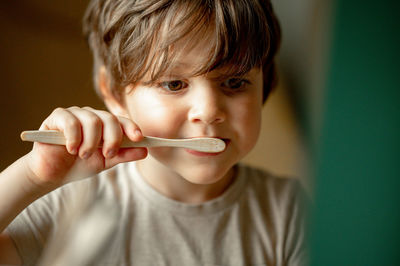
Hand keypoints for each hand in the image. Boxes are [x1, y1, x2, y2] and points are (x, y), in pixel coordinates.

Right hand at [24, 106, 146, 186]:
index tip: (139, 138)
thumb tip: (145, 151)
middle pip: (109, 119)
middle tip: (107, 155)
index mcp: (104, 125)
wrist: (53, 174)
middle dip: (112, 138)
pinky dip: (74, 137)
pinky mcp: (57, 117)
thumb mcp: (105, 162)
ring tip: (83, 155)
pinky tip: (71, 149)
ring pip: (92, 120)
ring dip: (91, 142)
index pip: (121, 121)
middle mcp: (91, 116)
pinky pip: (71, 122)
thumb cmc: (79, 165)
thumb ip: (124, 155)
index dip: (131, 127)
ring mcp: (74, 114)